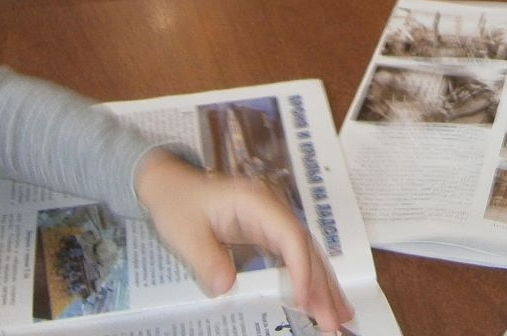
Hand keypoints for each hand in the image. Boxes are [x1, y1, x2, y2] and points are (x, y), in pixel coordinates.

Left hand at [135, 150, 352, 331]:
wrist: (168, 184)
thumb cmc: (176, 202)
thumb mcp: (184, 232)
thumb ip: (205, 258)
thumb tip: (226, 288)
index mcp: (255, 202)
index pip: (290, 235)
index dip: (301, 268)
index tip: (304, 300)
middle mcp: (271, 210)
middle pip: (306, 248)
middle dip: (322, 285)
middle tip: (333, 322)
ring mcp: (271, 221)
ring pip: (305, 254)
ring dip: (323, 285)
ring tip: (339, 316)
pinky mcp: (266, 234)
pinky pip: (293, 258)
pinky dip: (308, 279)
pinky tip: (318, 300)